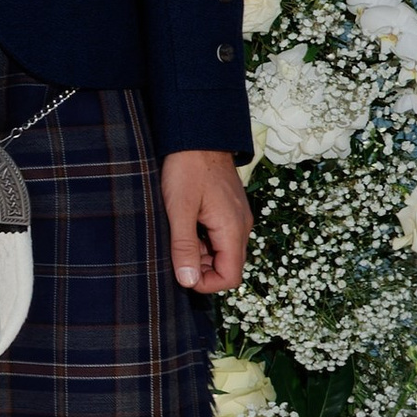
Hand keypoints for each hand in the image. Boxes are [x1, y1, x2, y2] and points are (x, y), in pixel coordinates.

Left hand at [161, 148, 250, 296]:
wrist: (198, 133)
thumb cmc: (187, 168)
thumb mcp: (179, 209)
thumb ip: (184, 247)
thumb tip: (188, 281)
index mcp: (233, 230)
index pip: (231, 277)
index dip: (206, 284)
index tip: (181, 272)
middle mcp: (241, 226)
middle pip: (227, 265)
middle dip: (201, 267)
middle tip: (175, 250)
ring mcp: (237, 217)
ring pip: (222, 250)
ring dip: (200, 252)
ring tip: (177, 233)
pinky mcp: (229, 208)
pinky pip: (220, 234)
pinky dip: (203, 237)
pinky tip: (185, 222)